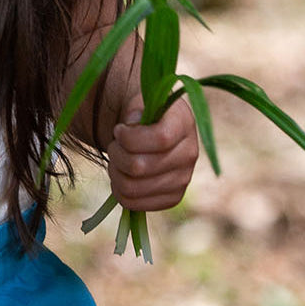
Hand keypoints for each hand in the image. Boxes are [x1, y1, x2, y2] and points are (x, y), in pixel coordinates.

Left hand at [106, 96, 198, 212]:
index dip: (130, 137)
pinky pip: (134, 204)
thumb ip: (135, 107)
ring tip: (117, 159)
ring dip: (114, 172)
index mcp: (183, 123)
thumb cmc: (141, 113)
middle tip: (115, 145)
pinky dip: (118, 190)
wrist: (150, 130)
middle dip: (116, 154)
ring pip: (132, 187)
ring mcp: (184, 178)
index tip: (119, 130)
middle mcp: (189, 153)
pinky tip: (123, 175)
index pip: (159, 138)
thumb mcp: (138, 101)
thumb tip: (133, 122)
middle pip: (139, 166)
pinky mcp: (173, 197)